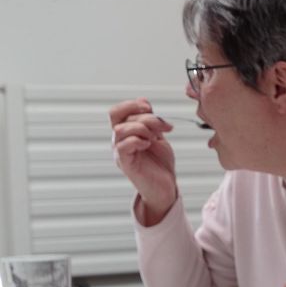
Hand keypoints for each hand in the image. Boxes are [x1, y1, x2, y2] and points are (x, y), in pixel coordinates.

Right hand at [109, 98, 178, 225]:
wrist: (166, 186)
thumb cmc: (160, 163)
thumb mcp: (158, 136)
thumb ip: (151, 120)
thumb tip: (143, 100)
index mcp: (126, 132)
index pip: (118, 111)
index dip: (132, 105)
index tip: (150, 108)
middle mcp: (119, 140)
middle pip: (118, 116)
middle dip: (143, 116)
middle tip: (161, 125)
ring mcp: (120, 152)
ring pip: (120, 130)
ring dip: (142, 128)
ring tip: (155, 138)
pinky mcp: (125, 163)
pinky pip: (122, 147)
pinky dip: (137, 141)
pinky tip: (148, 144)